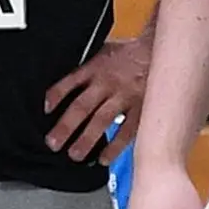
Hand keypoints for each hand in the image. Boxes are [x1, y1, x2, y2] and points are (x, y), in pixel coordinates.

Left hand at [44, 35, 149, 161]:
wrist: (162, 49)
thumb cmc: (131, 53)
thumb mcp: (104, 50)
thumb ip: (88, 66)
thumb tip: (68, 81)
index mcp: (96, 67)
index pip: (70, 81)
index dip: (56, 95)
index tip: (46, 109)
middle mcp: (107, 83)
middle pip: (81, 106)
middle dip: (65, 127)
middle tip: (53, 143)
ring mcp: (124, 97)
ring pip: (101, 120)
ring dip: (86, 139)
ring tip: (74, 155)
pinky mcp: (141, 108)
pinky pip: (127, 130)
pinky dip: (115, 146)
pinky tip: (104, 159)